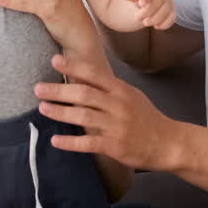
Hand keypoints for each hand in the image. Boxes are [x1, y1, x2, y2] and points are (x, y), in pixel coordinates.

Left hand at [34, 54, 176, 170]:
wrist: (169, 143)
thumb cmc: (146, 118)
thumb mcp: (131, 96)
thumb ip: (109, 88)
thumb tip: (83, 77)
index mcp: (121, 91)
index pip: (94, 75)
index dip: (73, 67)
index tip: (54, 61)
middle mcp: (118, 105)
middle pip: (84, 95)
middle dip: (59, 91)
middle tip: (38, 89)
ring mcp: (116, 126)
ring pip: (83, 117)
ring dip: (60, 113)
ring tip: (42, 109)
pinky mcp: (115, 146)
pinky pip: (88, 143)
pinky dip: (70, 142)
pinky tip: (55, 140)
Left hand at [122, 0, 175, 29]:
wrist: (146, 2)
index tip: (140, 4)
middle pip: (158, 2)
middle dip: (147, 11)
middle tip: (138, 17)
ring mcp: (168, 2)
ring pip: (165, 11)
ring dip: (155, 19)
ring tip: (145, 23)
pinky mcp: (171, 12)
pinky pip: (171, 18)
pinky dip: (165, 23)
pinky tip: (156, 26)